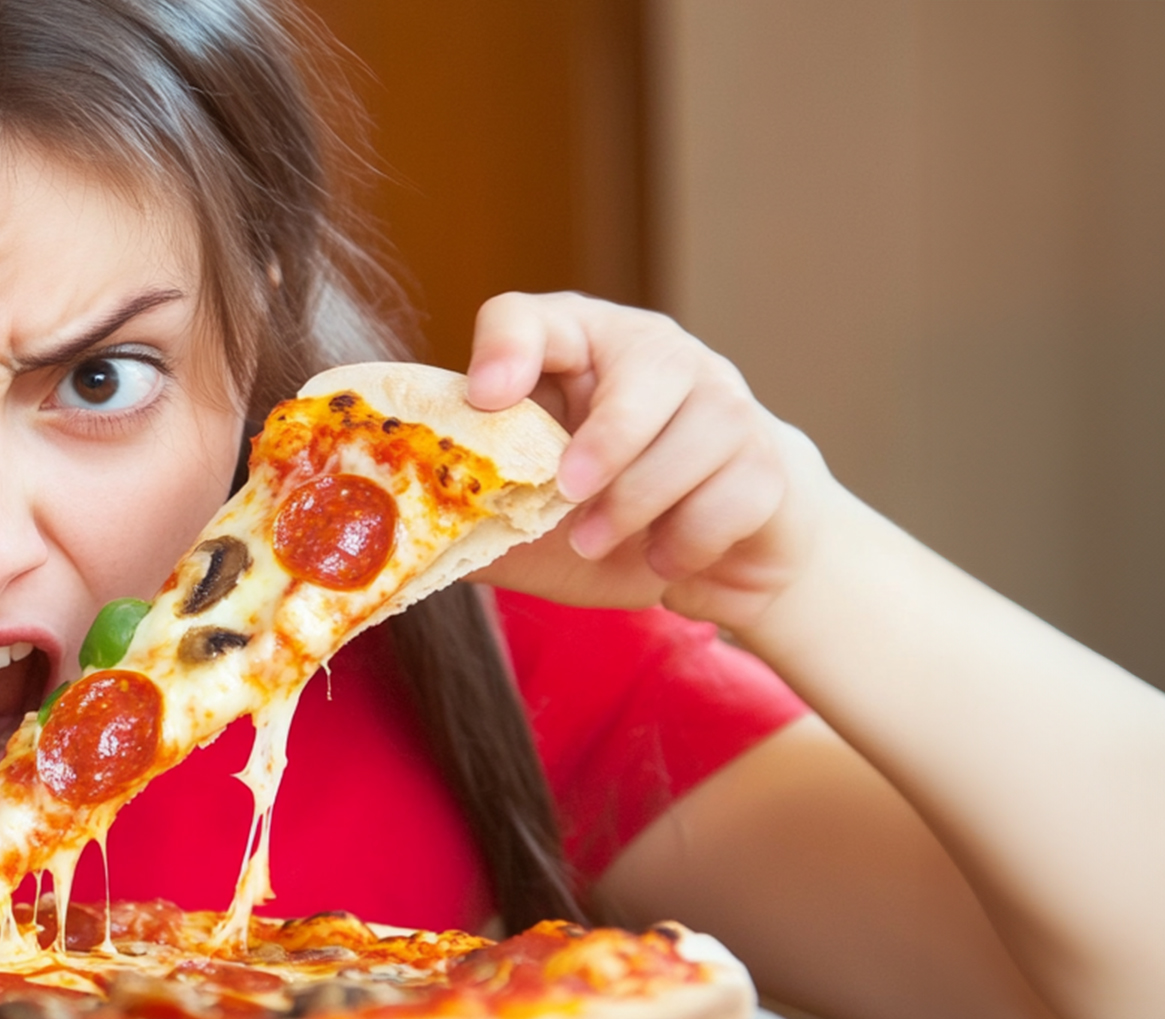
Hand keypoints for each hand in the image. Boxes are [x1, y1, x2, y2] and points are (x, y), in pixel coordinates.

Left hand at [460, 292, 840, 631]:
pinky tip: (662, 558)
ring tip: (597, 542)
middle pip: (648, 365)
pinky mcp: (770, 461)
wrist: (714, 552)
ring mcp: (724, 400)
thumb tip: (394, 535)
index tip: (485, 398)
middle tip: (565, 491)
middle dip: (607, 437)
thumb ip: (468, 516)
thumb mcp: (521, 520)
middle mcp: (657, 356)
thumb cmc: (599, 518)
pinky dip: (689, 539)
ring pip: (699, 434)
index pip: (532, 315)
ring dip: (638, 502)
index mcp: (577, 349)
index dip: (508, 347)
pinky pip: (734, 495)